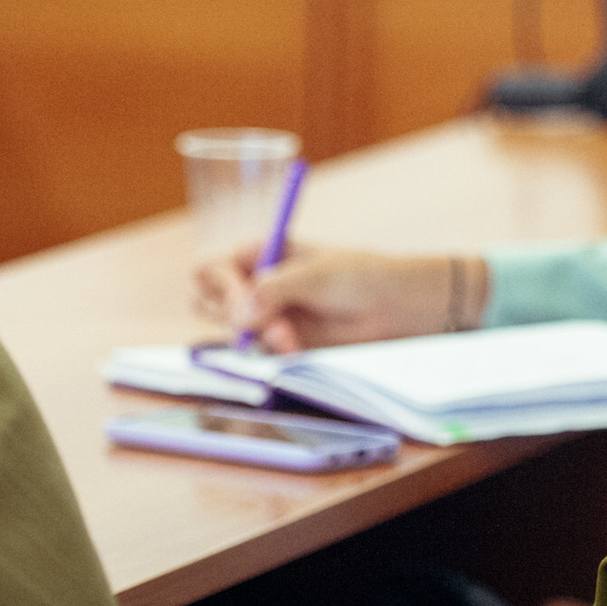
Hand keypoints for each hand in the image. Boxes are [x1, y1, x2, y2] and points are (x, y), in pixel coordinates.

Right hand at [193, 243, 482, 353]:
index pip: (212, 268)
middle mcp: (256, 282)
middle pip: (209, 301)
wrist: (398, 309)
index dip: (220, 286)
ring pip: (232, 330)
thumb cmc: (362, 277)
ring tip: (290, 338)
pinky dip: (271, 352)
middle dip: (232, 315)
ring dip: (255, 336)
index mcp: (261, 253)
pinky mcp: (280, 342)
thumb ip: (274, 290)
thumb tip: (237, 314)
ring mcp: (266, 314)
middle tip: (266, 323)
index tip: (243, 302)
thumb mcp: (317, 275)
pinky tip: (296, 348)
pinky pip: (257, 352)